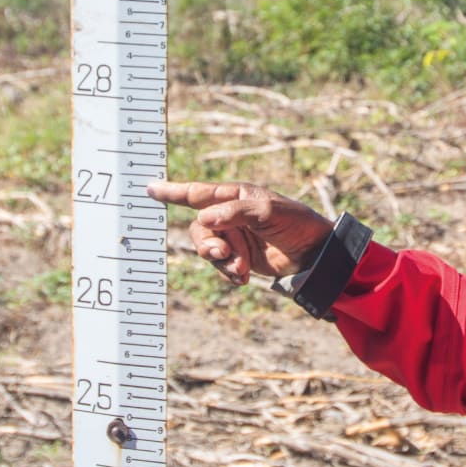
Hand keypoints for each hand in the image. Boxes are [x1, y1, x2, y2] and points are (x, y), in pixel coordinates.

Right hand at [147, 181, 332, 284]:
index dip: (173, 191)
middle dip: (209, 246)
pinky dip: (229, 274)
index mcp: (236, 196)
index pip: (198, 193)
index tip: (150, 188)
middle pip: (200, 230)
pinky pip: (220, 267)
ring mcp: (234, 237)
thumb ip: (236, 213)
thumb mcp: (268, 212)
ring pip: (208, 251)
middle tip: (225, 255)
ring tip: (242, 270)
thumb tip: (204, 219)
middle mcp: (230, 215)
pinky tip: (245, 278)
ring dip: (222, 263)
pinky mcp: (238, 258)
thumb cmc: (296, 223)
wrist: (315, 254)